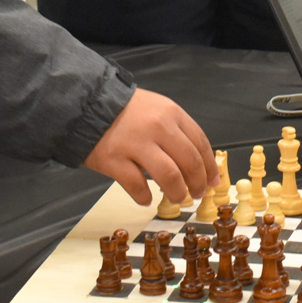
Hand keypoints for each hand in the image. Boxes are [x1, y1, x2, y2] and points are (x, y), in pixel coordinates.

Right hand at [84, 89, 214, 206]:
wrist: (88, 103)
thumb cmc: (125, 110)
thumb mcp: (157, 109)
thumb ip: (177, 130)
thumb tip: (198, 162)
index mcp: (171, 113)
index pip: (200, 144)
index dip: (210, 167)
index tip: (213, 181)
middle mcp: (157, 127)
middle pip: (189, 163)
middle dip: (198, 184)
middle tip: (197, 195)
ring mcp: (135, 144)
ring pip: (169, 177)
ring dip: (177, 193)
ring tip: (176, 198)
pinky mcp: (114, 160)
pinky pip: (137, 186)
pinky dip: (144, 197)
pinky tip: (145, 198)